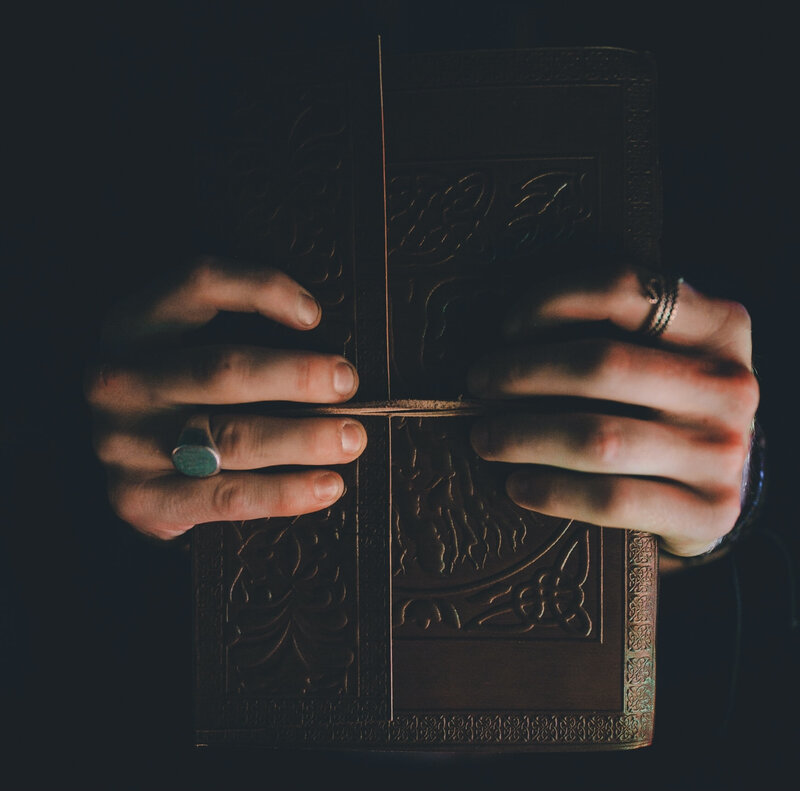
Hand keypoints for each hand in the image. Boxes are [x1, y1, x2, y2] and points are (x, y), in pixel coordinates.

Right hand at [85, 256, 366, 539]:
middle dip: (296, 375)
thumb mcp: (182, 351)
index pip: (199, 284)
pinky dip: (286, 492)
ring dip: (304, 437)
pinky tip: (328, 487)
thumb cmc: (180, 401)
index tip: (315, 315)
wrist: (123, 480)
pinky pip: (229, 496)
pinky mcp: (142, 499)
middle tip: (346, 383)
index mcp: (132, 326)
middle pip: (222, 369)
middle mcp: (120, 380)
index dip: (263, 289)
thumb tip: (329, 354)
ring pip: (231, 436)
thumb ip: (234, 337)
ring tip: (352, 438)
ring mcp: (124, 443)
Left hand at [467, 264, 758, 556]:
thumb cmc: (664, 405)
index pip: (624, 289)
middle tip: (479, 385)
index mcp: (720, 325)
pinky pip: (610, 500)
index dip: (550, 301)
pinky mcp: (709, 513)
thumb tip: (505, 339)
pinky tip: (517, 485)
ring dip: (522, 436)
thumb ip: (612, 331)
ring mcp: (723, 453)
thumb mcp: (660, 351)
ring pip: (599, 438)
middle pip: (602, 364)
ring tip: (484, 437)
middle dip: (521, 373)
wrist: (719, 485)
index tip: (507, 329)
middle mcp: (730, 385)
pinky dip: (551, 491)